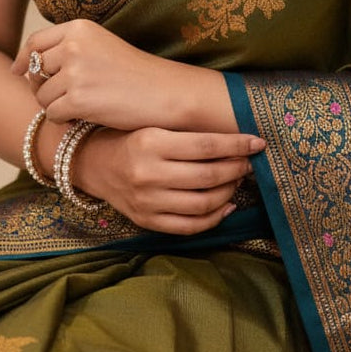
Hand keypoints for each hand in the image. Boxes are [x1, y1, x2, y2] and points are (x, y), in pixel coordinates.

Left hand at [11, 19, 234, 132]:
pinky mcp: (77, 99)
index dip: (23, 59)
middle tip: (64, 98)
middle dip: (42, 88)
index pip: (35, 42)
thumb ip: (67, 49)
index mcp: (79, 28)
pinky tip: (84, 119)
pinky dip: (65, 121)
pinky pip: (52, 115)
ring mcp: (74, 72)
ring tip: (82, 108)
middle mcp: (73, 45)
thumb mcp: (100, 47)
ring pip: (41, 96)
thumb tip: (23, 69)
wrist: (165, 93)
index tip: (17, 72)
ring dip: (56, 106)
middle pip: (34, 70)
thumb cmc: (135, 74)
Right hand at [77, 126, 264, 234]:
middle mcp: (148, 173)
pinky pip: (189, 226)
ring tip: (236, 180)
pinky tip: (227, 205)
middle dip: (237, 168)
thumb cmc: (130, 137)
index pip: (206, 145)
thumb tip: (236, 139)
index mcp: (151, 142)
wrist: (93, 163)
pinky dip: (214, 217)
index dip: (237, 145)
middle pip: (208, 175)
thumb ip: (188, 133)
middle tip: (249, 162)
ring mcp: (147, 201)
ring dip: (229, 191)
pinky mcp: (147, 220)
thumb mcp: (153, 125)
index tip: (257, 142)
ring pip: (203, 202)